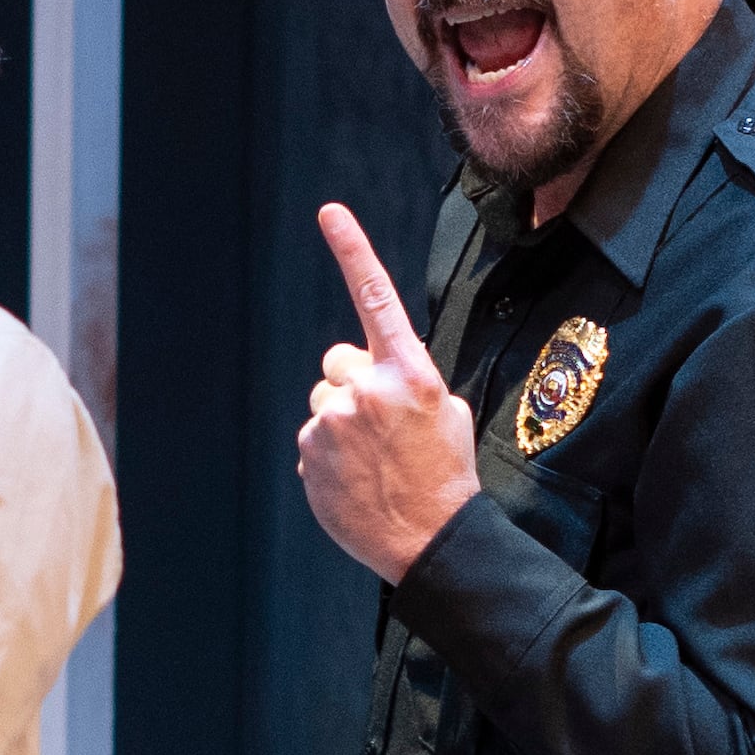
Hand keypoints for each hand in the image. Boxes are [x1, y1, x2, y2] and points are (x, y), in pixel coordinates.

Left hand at [297, 203, 479, 582]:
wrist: (432, 541)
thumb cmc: (446, 475)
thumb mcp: (445, 413)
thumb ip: (407, 380)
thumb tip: (373, 376)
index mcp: (410, 372)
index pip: (376, 298)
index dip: (353, 250)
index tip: (329, 213)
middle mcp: (367, 389)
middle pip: (338, 361)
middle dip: (353, 384)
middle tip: (381, 425)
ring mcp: (332, 422)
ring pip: (323, 402)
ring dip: (340, 422)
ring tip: (371, 460)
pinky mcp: (309, 454)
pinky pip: (312, 440)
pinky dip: (328, 456)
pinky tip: (356, 480)